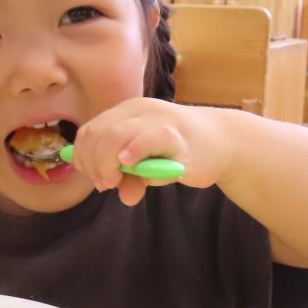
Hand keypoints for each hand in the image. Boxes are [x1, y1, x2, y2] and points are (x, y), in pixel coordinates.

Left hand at [70, 98, 232, 205]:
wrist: (223, 141)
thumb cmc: (181, 152)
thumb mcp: (149, 166)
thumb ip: (133, 178)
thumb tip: (125, 197)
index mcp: (125, 113)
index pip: (89, 132)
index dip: (83, 157)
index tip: (95, 178)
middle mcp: (137, 111)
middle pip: (97, 134)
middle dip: (93, 163)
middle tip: (105, 184)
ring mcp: (156, 119)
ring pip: (115, 134)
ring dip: (106, 162)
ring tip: (115, 181)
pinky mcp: (176, 133)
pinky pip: (149, 137)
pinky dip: (134, 150)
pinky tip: (128, 162)